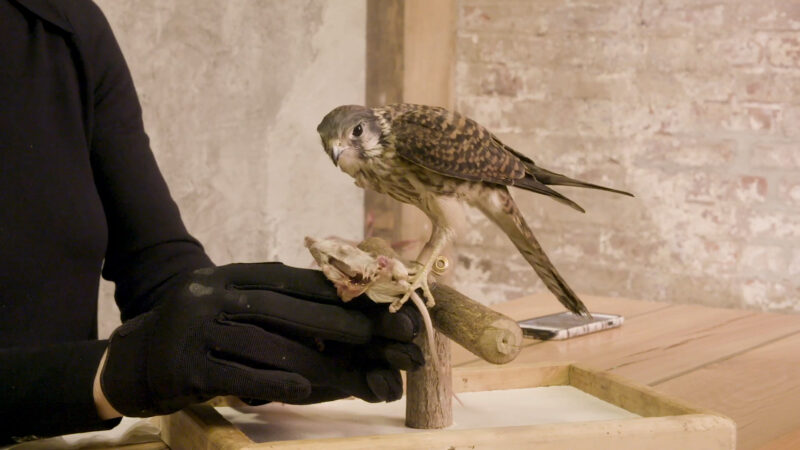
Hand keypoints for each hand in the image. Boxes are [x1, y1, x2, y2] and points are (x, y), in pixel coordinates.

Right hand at [98, 262, 422, 416]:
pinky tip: (304, 391)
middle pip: (277, 307)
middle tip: (366, 333)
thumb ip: (263, 299)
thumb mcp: (222, 302)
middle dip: (326, 321)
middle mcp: (207, 297)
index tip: (360, 298)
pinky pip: (238, 376)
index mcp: (222, 277)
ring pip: (262, 344)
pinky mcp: (185, 369)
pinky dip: (274, 384)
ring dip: (310, 359)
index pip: (281, 278)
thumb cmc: (192, 331)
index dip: (323, 289)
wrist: (131, 361)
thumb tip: (325, 304)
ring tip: (346, 370)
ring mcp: (194, 332)